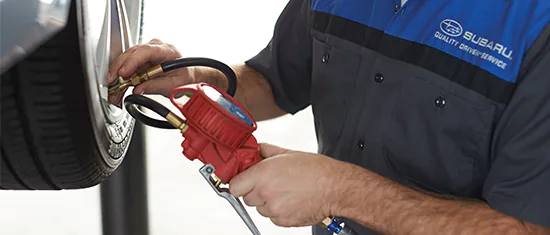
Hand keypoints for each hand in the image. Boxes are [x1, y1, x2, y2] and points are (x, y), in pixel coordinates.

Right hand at [108, 38, 193, 103]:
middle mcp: (155, 47)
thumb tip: (138, 90)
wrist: (188, 76)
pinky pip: (128, 67)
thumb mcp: (174, 84)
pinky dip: (122, 78)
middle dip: (119, 69)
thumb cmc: (184, 77)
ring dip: (118, 76)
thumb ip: (156, 86)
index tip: (123, 73)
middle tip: (112, 82)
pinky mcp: (141, 60)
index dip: (132, 61)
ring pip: (127, 60)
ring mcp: (147, 52)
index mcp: (166, 50)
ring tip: (114, 91)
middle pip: (132, 54)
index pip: (146, 51)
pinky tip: (118, 88)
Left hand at [229, 143, 349, 226]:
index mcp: (263, 174)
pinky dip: (278, 211)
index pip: (234, 185)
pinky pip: (272, 217)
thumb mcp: (288, 153)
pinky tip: (291, 200)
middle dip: (255, 191)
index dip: (239, 182)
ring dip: (267, 202)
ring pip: (260, 208)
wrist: (335, 188)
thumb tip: (256, 150)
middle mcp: (266, 193)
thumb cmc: (316, 170)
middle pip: (246, 198)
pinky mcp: (283, 221)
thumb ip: (266, 151)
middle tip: (269, 183)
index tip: (243, 180)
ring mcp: (274, 209)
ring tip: (284, 191)